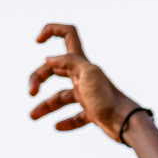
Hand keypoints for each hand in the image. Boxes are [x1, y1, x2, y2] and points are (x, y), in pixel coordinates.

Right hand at [28, 23, 141, 142]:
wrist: (126, 122)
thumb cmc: (107, 98)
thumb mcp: (87, 74)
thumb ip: (68, 62)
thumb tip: (48, 59)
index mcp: (82, 63)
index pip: (68, 34)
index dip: (52, 31)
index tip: (37, 41)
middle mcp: (83, 76)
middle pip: (54, 71)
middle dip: (38, 78)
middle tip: (31, 93)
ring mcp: (87, 94)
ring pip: (61, 97)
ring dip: (45, 105)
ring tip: (32, 116)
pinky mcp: (92, 112)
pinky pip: (75, 116)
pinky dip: (66, 121)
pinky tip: (57, 126)